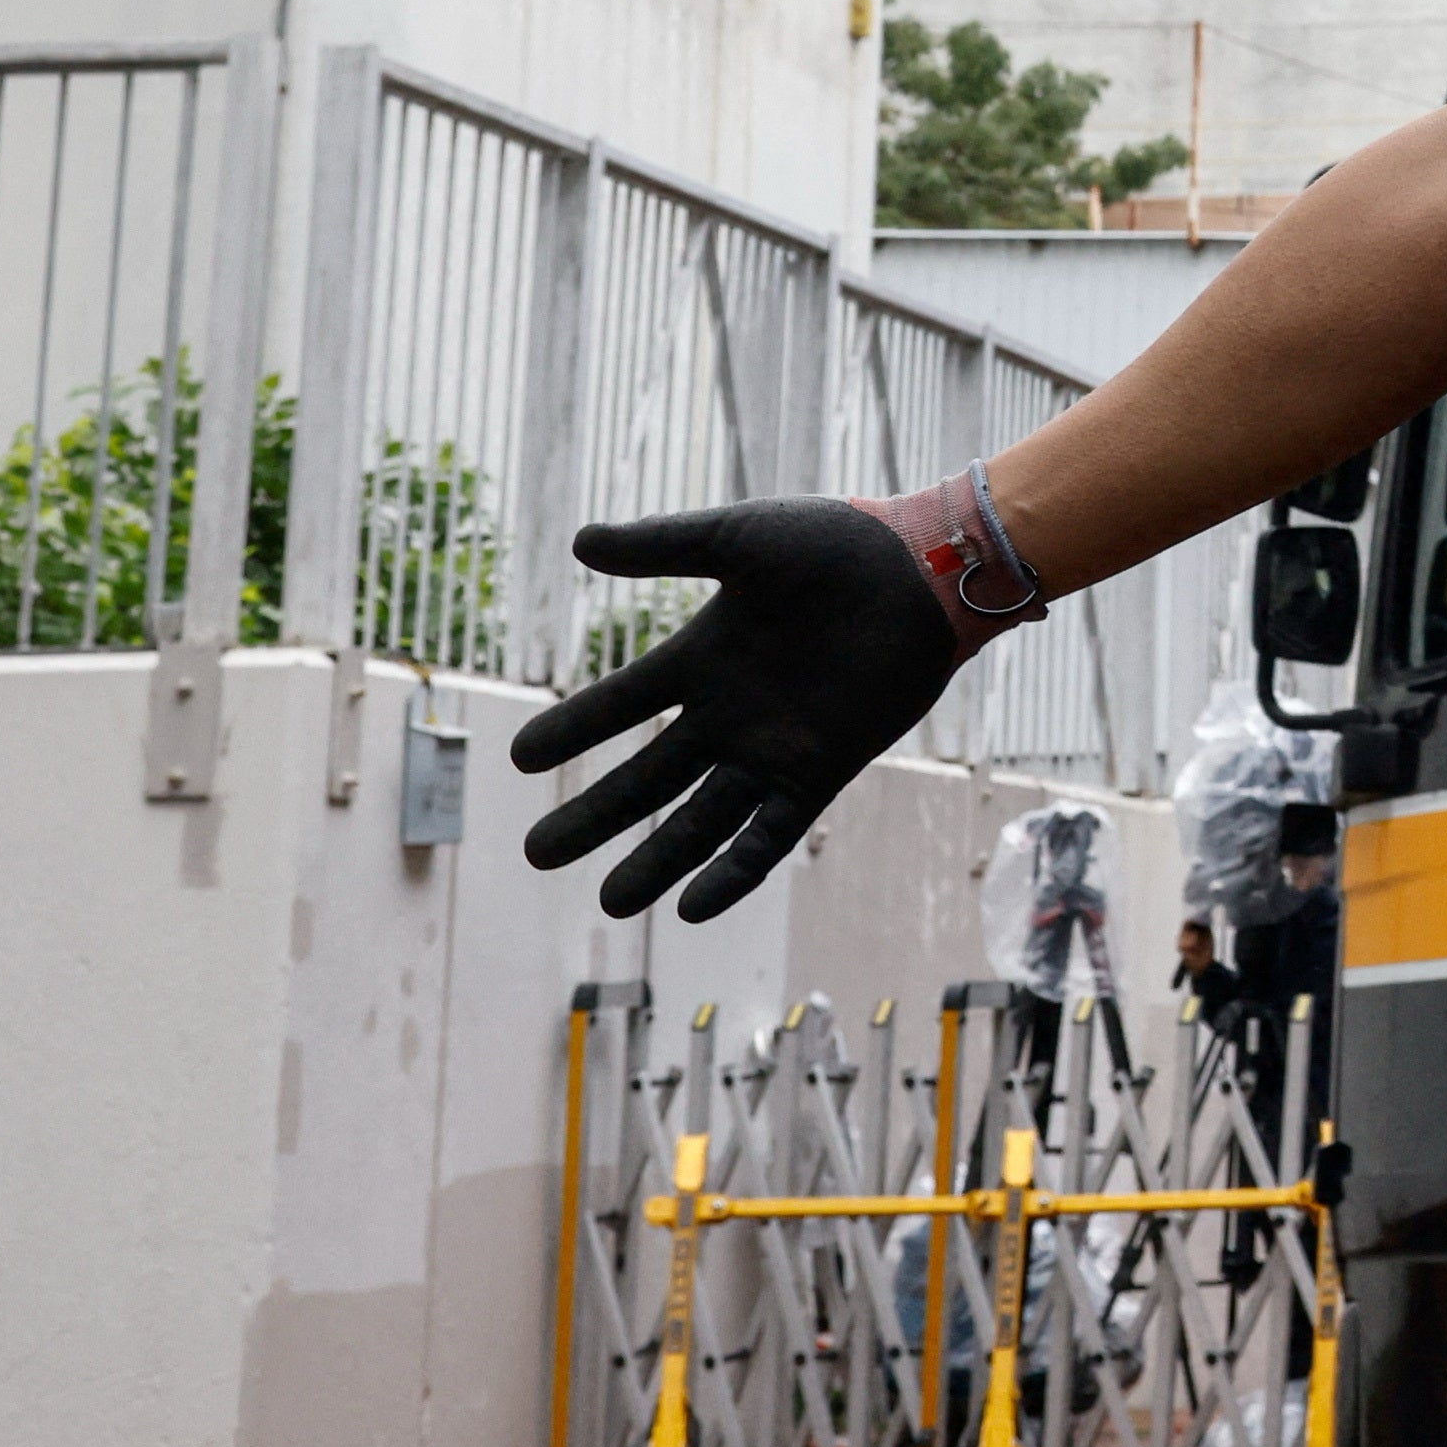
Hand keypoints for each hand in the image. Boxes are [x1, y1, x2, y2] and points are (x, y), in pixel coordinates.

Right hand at [507, 495, 975, 918]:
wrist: (927, 569)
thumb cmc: (838, 545)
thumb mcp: (738, 540)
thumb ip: (662, 545)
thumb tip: (580, 542)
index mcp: (701, 658)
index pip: (618, 705)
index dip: (571, 730)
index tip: (519, 758)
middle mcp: (729, 713)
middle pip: (645, 779)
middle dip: (592, 817)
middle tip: (536, 856)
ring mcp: (772, 748)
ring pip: (699, 820)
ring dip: (655, 861)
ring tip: (609, 903)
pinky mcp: (821, 772)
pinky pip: (770, 835)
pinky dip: (734, 871)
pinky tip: (693, 907)